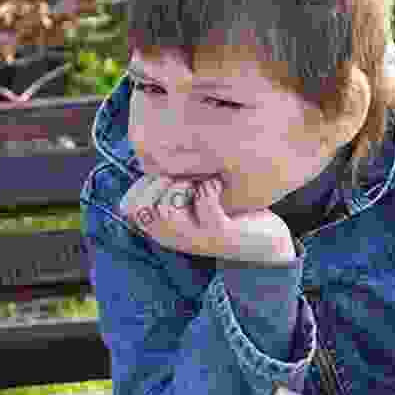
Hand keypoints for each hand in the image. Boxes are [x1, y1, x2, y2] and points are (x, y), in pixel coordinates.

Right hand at [120, 174, 295, 263]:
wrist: (266, 244)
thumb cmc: (226, 211)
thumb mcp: (192, 196)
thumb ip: (170, 180)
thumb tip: (151, 150)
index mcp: (162, 229)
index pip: (128, 207)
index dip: (145, 183)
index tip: (171, 176)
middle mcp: (173, 238)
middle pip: (141, 208)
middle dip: (160, 183)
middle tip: (186, 179)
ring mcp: (196, 239)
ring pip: (166, 208)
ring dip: (183, 185)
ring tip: (201, 183)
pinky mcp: (221, 235)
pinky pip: (204, 199)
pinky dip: (210, 185)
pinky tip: (219, 185)